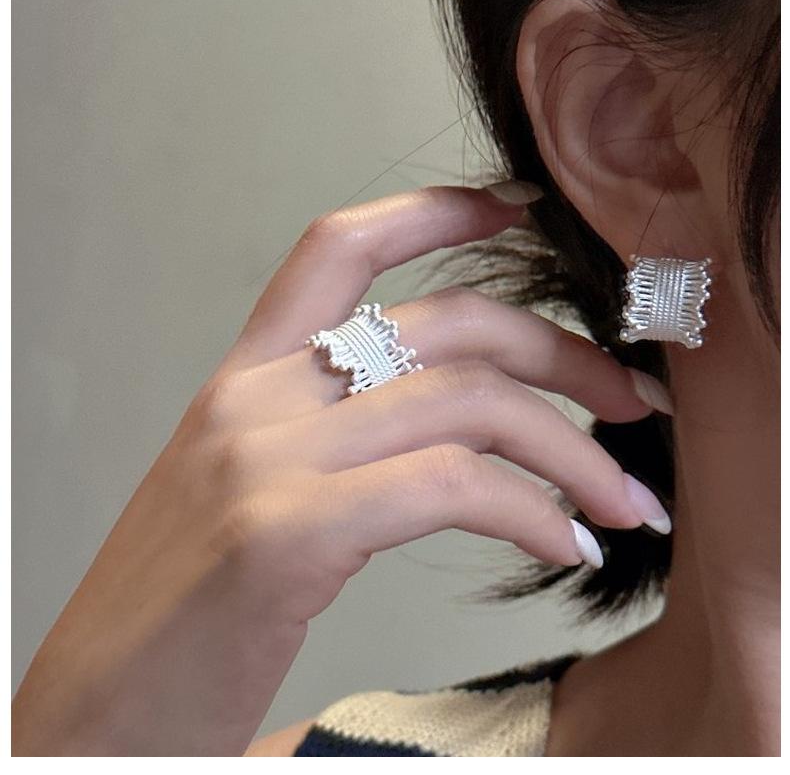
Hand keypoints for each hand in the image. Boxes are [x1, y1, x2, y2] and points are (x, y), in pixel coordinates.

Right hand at [12, 184, 669, 755]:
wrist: (95, 710)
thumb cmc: (183, 612)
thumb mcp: (250, 493)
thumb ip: (330, 442)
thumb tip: (447, 435)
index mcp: (244, 380)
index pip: (340, 248)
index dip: (435, 210)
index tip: (518, 205)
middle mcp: (257, 399)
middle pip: (445, 323)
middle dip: (562, 353)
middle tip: (634, 398)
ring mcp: (269, 457)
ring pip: (466, 400)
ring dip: (572, 448)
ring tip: (628, 499)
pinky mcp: (288, 530)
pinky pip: (450, 484)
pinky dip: (531, 510)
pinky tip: (567, 545)